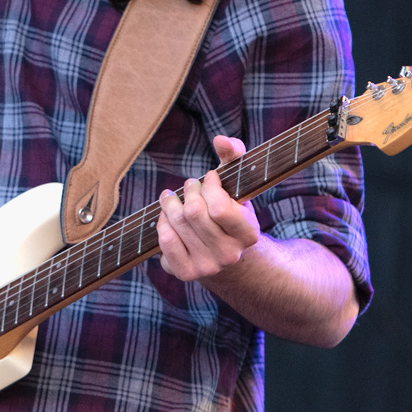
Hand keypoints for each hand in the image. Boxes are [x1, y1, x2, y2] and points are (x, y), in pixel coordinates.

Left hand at [157, 134, 260, 282]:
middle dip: (187, 191)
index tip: (209, 178)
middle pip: (193, 213)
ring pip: (176, 223)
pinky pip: (164, 240)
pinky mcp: (185, 273)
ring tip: (172, 198)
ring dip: (170, 203)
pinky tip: (167, 218)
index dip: (209, 186)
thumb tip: (220, 139)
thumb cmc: (228, 208)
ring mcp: (207, 267)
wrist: (221, 250)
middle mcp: (230, 255)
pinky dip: (162, 223)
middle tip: (188, 185)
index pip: (219, 207)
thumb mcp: (237, 182)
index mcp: (248, 234)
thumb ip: (234, 155)